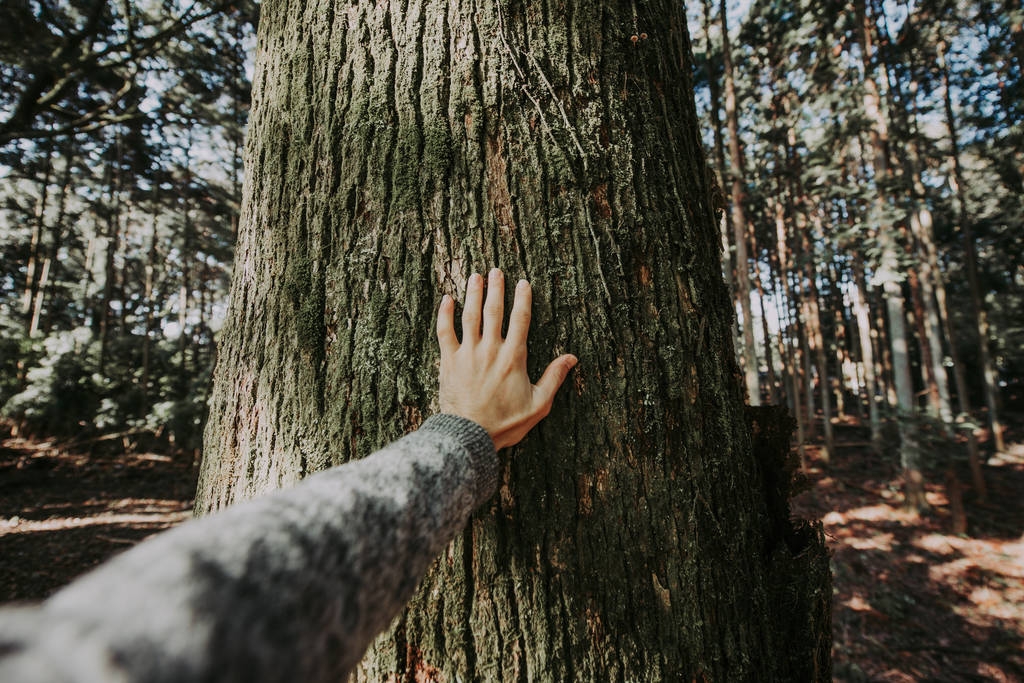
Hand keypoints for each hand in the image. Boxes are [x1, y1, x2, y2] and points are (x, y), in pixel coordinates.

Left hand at [436, 268, 577, 449]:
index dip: (523, 299)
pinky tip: (446, 299)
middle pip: (494, 311)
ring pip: (470, 316)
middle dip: (496, 289)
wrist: (470, 436)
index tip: (523, 283)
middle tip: (496, 270)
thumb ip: (554, 378)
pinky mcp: (449, 361)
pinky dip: (444, 314)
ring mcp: (468, 353)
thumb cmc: (505, 424)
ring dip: (473, 294)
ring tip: (475, 276)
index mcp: (514, 358)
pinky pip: (444, 332)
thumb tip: (572, 358)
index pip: (520, 320)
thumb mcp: (538, 404)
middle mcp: (491, 350)